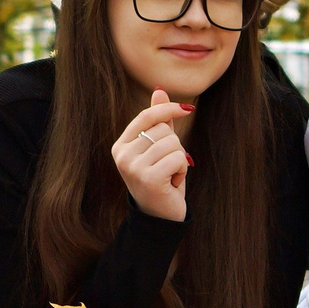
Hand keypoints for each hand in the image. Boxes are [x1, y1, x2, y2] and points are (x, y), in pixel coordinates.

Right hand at [110, 89, 193, 220]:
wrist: (160, 216)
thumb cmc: (161, 180)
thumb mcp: (159, 148)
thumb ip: (158, 122)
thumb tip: (159, 91)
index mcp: (121, 146)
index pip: (147, 116)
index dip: (168, 109)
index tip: (188, 109)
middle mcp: (122, 155)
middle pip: (163, 130)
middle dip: (175, 146)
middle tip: (167, 166)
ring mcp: (133, 167)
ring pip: (173, 143)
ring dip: (180, 160)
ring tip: (170, 175)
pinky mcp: (148, 178)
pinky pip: (178, 158)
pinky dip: (182, 170)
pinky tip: (172, 183)